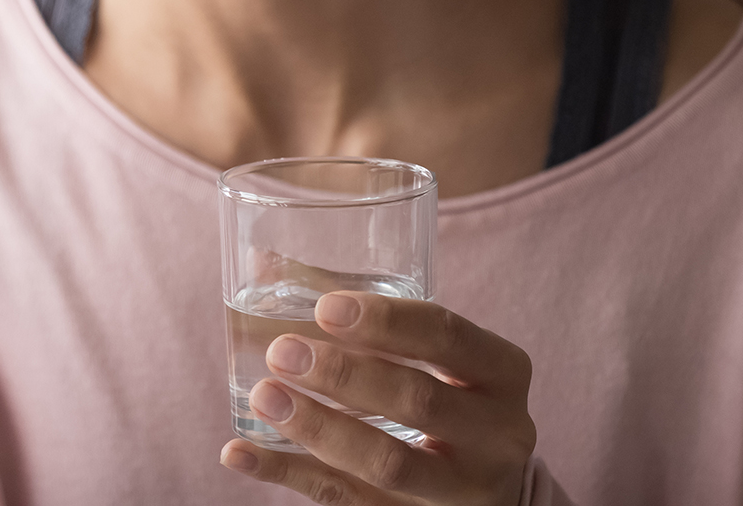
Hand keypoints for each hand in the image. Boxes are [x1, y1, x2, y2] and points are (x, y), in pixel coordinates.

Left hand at [220, 291, 535, 504]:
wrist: (489, 488)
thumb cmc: (450, 394)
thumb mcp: (435, 355)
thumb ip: (360, 313)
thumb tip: (258, 261)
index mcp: (502, 373)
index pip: (447, 336)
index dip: (385, 320)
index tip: (324, 307)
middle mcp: (495, 434)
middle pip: (419, 400)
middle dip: (345, 375)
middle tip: (282, 351)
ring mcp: (460, 488)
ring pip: (388, 463)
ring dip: (318, 428)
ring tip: (265, 395)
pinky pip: (348, 503)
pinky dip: (287, 475)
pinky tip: (240, 451)